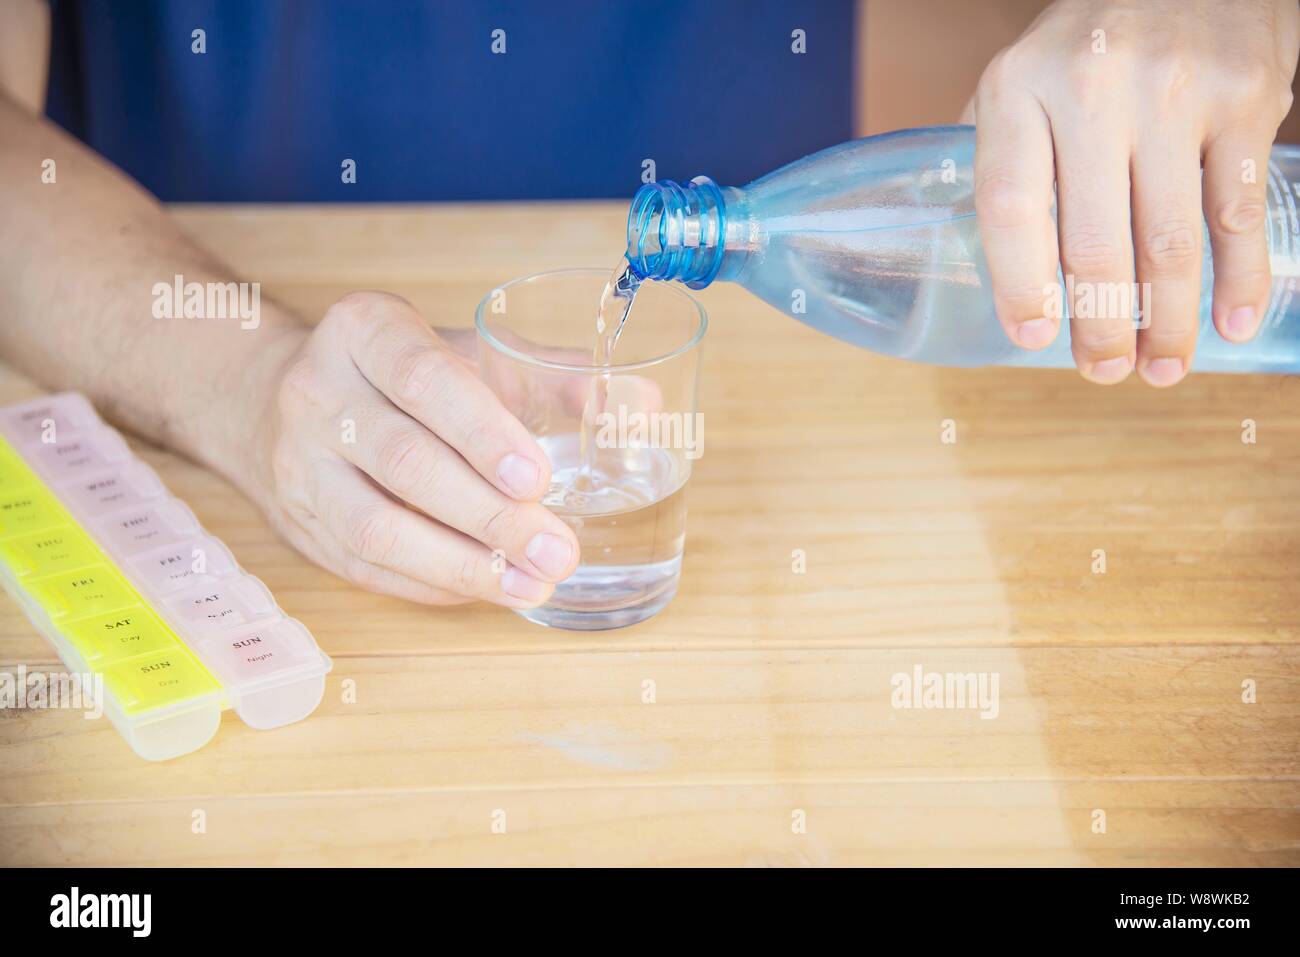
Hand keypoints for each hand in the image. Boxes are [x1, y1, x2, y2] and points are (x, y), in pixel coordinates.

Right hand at [244, 291, 579, 606]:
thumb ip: (553, 374)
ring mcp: (299, 466)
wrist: (276, 399)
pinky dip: (435, 585)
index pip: (422, 379)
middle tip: (558, 549)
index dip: (482, 432)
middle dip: (488, 515)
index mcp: (365, 331)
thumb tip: (642, 404)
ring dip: (463, 565)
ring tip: (533, 583)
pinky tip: (491, 590)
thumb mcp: (469, 350)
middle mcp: (319, 394)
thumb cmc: (402, 373)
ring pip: (377, 527)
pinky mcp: (301, 525)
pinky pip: (367, 568)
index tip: (539, 477)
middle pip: (405, 462)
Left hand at [966, 0, 1298, 385]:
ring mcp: (1175, 94)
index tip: (1031, 337)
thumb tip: (968, 258)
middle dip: (1100, 327)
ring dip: (1168, 322)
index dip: (1019, 285)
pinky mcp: (1245, 99)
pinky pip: (1235, 211)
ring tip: (1161, 369)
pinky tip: (1230, 324)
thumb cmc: (1088, 40)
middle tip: (1102, 373)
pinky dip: (1239, 278)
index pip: (1008, 207)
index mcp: (1019, 89)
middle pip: (1093, 242)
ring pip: (1170, 240)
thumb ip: (997, 156)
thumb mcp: (1019, 77)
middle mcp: (1093, 90)